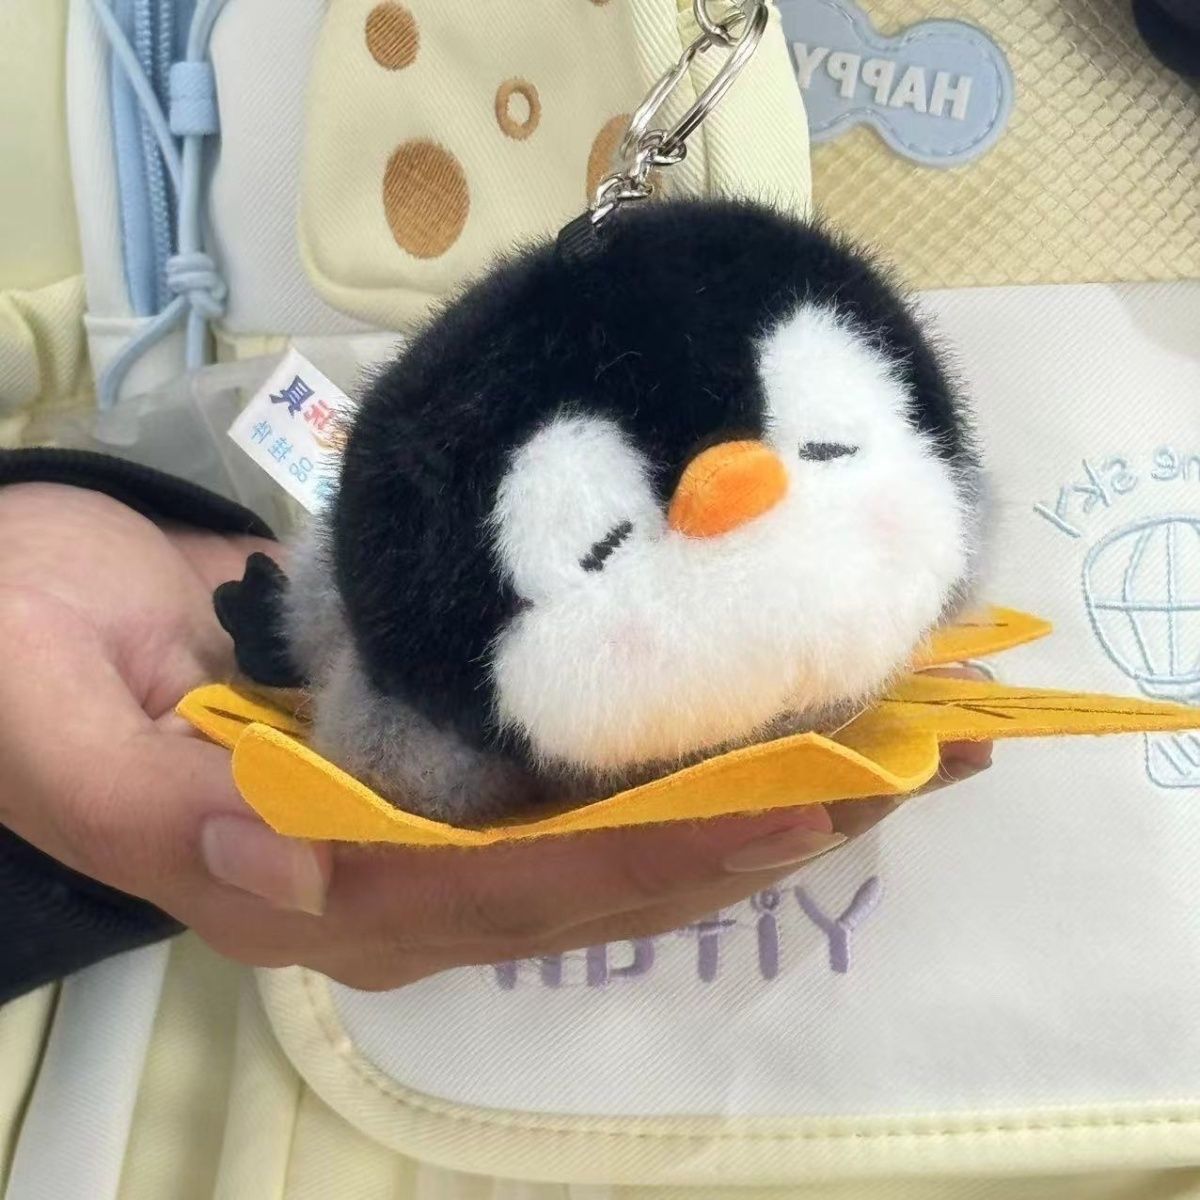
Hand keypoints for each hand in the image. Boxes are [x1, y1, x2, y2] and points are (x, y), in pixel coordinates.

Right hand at [0, 484, 988, 989]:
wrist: (17, 600)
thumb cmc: (17, 653)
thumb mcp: (56, 729)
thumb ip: (168, 813)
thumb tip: (299, 857)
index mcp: (307, 893)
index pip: (512, 890)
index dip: (658, 856)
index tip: (801, 801)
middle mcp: (391, 883)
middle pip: (599, 878)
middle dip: (757, 831)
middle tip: (908, 766)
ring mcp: (424, 831)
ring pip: (613, 839)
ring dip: (753, 796)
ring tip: (892, 749)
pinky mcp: (441, 768)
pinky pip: (585, 781)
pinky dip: (688, 754)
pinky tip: (778, 721)